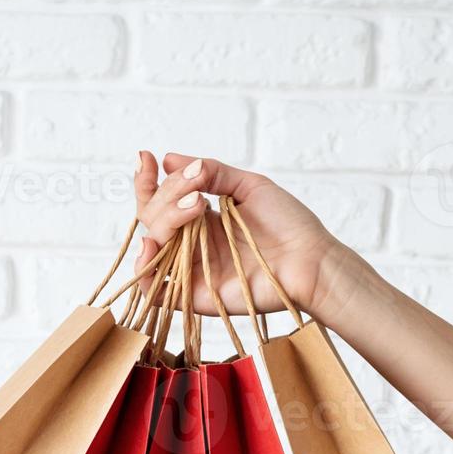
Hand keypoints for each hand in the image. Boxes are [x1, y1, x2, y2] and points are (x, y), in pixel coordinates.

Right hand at [131, 152, 346, 322]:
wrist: (309, 261)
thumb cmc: (289, 224)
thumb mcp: (250, 186)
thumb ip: (212, 172)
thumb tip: (171, 158)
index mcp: (201, 218)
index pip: (160, 199)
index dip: (147, 180)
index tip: (146, 157)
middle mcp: (191, 242)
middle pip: (152, 217)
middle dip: (166, 196)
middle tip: (197, 192)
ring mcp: (191, 268)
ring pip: (151, 245)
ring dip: (162, 221)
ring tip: (195, 207)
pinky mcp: (194, 295)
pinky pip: (153, 290)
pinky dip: (144, 269)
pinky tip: (153, 245)